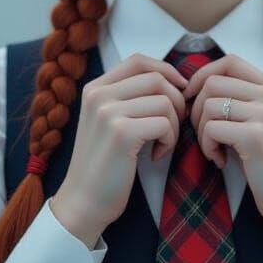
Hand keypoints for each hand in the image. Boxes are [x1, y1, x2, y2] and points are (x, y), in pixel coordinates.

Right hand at [53, 53, 188, 242]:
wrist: (83, 202)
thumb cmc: (104, 164)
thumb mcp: (109, 121)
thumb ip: (130, 97)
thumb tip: (175, 81)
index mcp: (94, 88)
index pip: (139, 60)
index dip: (166, 70)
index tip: (180, 90)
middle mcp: (98, 95)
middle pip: (156, 79)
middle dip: (176, 102)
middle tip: (172, 127)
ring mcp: (108, 112)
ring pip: (165, 101)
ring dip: (174, 125)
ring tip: (161, 144)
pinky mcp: (121, 133)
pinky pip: (165, 123)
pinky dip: (169, 141)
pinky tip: (156, 155)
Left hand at [183, 54, 262, 235]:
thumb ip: (241, 99)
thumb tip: (197, 84)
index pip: (230, 61)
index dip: (203, 74)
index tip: (192, 97)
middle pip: (213, 82)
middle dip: (197, 108)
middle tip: (206, 135)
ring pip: (208, 105)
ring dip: (202, 131)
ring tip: (214, 150)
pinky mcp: (255, 136)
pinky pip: (211, 128)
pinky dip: (206, 146)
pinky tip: (220, 160)